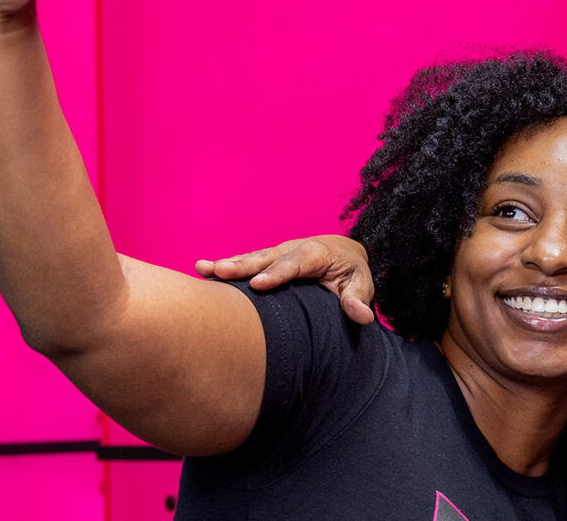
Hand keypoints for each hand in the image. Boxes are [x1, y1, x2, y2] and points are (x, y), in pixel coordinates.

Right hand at [197, 235, 377, 324]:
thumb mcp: (361, 284)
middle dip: (242, 265)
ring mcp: (277, 253)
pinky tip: (202, 271)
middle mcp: (292, 249)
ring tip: (202, 269)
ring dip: (227, 264)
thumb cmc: (351, 273)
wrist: (343, 253)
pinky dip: (226, 267)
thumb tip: (364, 317)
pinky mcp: (267, 260)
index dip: (277, 273)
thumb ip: (358, 299)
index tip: (258, 285)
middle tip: (219, 271)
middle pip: (266, 257)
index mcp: (316, 254)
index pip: (295, 263)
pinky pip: (246, 263)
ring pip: (251, 258)